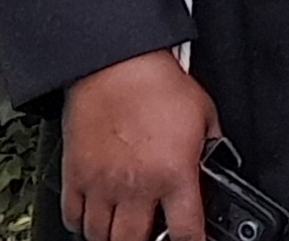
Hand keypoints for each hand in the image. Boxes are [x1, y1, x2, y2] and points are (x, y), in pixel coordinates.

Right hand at [61, 50, 213, 240]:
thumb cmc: (159, 86)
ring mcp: (102, 184)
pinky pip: (71, 217)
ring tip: (124, 229)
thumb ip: (211, 146)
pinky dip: (81, 224)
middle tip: (152, 233)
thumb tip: (217, 161)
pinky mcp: (76, 175)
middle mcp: (137, 187)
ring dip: (113, 237)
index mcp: (174, 175)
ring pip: (100, 236)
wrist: (117, 66)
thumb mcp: (205, 116)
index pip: (186, 231)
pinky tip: (94, 218)